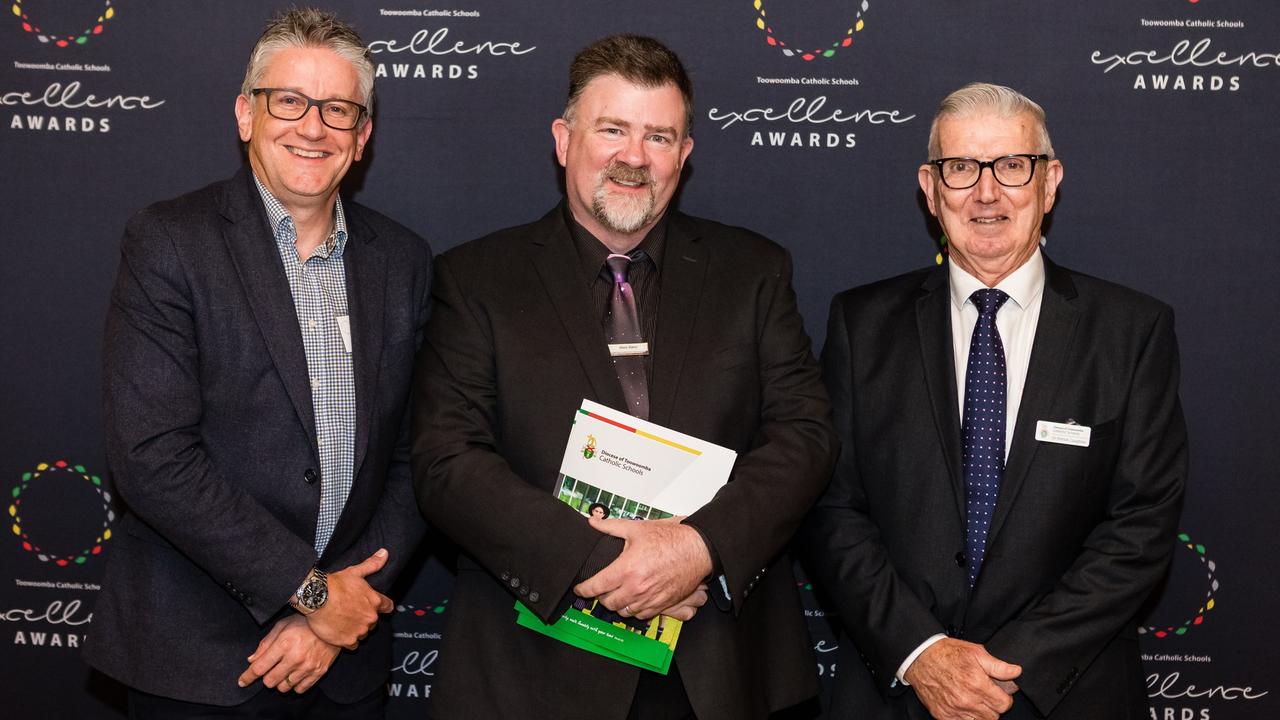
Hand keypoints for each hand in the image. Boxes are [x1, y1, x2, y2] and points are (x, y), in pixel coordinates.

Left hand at [238, 615, 339, 692]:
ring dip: (281, 681)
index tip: (242, 681)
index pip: (259, 668)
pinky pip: (300, 689)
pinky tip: (296, 674)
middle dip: (266, 677)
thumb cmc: (306, 622)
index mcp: (284, 644)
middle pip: (270, 681)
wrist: (334, 623)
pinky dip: (295, 684)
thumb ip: (265, 644)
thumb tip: (252, 660)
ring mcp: (308, 667)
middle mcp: (295, 658)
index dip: (248, 676)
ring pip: (284, 687)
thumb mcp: (282, 626)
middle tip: (271, 669)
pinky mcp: (319, 672)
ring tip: (286, 669)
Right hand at [304, 548, 394, 649]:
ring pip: (363, 633)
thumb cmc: (335, 584)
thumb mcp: (355, 572)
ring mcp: (360, 631)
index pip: (388, 607)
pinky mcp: (348, 641)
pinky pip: (353, 645)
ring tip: (343, 622)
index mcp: (375, 601)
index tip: (378, 607)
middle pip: (373, 621)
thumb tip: (385, 553)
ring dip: (356, 630)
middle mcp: (370, 618)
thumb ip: (372, 564)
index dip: (383, 607)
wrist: (316, 598)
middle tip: (351, 612)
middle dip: (365, 618)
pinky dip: (348, 641)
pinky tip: (340, 632)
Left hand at [573, 517, 711, 620]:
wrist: (697, 549)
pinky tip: (635, 598)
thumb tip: (593, 523)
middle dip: (601, 596)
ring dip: (618, 604)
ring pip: (624, 611)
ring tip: (618, 593)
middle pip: (608, 603)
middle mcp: (636, 588)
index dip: (583, 590)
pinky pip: (642, 615)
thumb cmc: (671, 539)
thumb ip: (611, 527)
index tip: (580, 589)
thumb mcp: (637, 528)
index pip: (596, 587)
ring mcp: (649, 598)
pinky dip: (635, 609)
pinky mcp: (662, 604)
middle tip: (602, 588)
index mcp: (626, 569)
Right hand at [903, 638, 1020, 719]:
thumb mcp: (975, 652)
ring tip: (975, 700)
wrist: (920, 658)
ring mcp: (954, 710)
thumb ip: (998, 665)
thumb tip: (1016, 671)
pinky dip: (966, 717)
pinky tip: (963, 705)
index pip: (1004, 704)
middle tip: (986, 695)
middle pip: (994, 716)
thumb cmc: (947, 653)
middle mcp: (967, 700)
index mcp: (977, 683)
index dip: (1004, 698)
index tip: (999, 693)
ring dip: (981, 714)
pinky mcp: (943, 715)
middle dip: (993, 706)